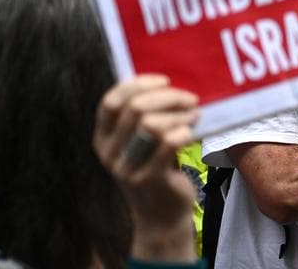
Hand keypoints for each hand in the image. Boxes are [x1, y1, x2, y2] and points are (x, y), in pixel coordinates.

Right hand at [93, 74, 199, 261]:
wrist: (162, 216)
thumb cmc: (157, 169)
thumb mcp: (142, 142)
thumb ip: (143, 117)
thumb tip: (166, 84)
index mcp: (103, 138)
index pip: (110, 102)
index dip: (137, 85)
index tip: (165, 81)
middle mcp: (108, 153)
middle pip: (135, 109)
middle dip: (168, 97)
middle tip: (191, 99)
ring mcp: (126, 168)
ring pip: (150, 124)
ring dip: (179, 115)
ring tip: (195, 116)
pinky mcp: (148, 179)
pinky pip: (168, 144)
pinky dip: (184, 132)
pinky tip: (192, 134)